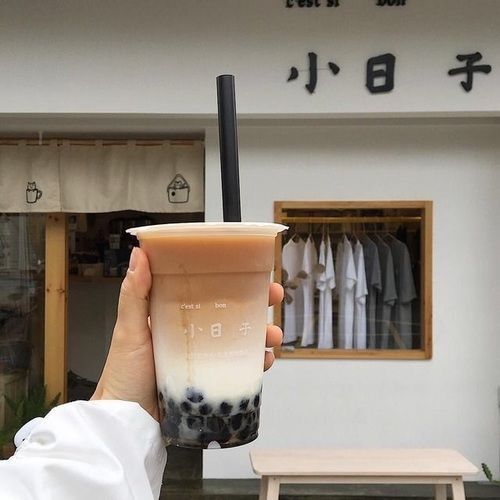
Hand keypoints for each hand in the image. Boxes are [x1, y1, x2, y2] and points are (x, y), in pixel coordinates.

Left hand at [92, 247, 283, 420]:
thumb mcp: (129, 330)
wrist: (128, 421)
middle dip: (257, 303)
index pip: (209, 289)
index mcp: (176, 314)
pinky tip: (265, 361)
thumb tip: (139, 253)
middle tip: (274, 297)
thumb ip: (134, 294)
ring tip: (273, 336)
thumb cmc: (124, 372)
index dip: (231, 279)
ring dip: (262, 333)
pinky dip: (256, 363)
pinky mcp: (211, 380)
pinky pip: (239, 368)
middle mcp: (194, 332)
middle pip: (232, 312)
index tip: (252, 269)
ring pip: (241, 339)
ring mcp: (205, 357)